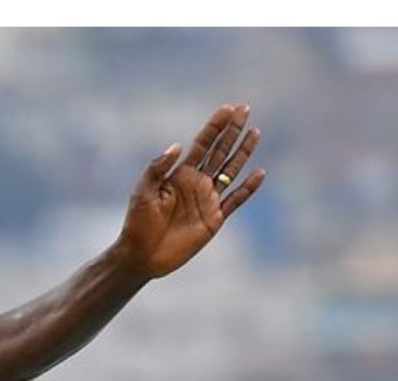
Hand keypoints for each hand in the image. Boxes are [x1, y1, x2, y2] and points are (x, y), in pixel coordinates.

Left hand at [112, 104, 264, 280]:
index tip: (228, 108)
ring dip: (243, 152)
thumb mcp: (143, 192)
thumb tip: (178, 146)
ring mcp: (208, 200)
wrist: (142, 255)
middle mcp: (197, 183)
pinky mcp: (215, 219)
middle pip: (220, 152)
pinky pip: (235, 200)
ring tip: (255, 133)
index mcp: (180, 174)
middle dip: (232, 131)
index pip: (202, 144)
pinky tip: (260, 173)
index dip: (214, 126)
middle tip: (245, 109)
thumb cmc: (138, 223)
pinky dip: (248, 188)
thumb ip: (158, 169)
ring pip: (231, 171)